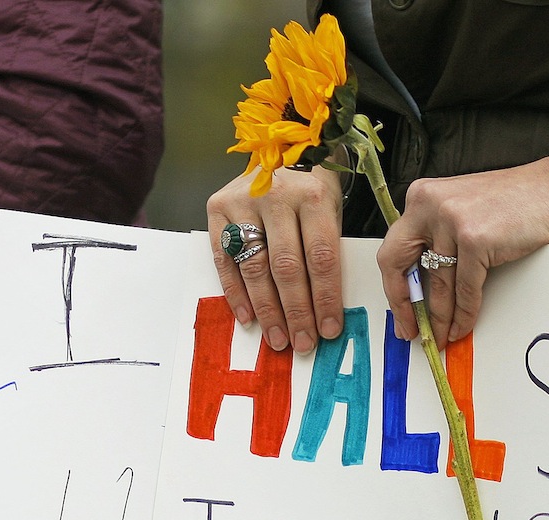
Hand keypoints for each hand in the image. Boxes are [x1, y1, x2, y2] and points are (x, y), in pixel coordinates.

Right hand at [207, 164, 344, 353]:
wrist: (280, 146)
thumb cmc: (311, 189)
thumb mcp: (330, 211)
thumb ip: (326, 252)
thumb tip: (325, 313)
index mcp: (312, 197)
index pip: (320, 258)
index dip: (325, 299)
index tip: (329, 330)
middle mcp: (276, 196)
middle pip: (286, 267)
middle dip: (296, 312)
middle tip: (302, 344)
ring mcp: (242, 200)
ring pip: (255, 267)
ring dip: (267, 310)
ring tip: (278, 339)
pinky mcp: (217, 207)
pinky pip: (225, 259)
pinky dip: (236, 292)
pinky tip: (248, 318)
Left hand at [376, 156, 548, 347]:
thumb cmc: (512, 205)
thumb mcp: (460, 213)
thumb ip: (436, 240)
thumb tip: (421, 289)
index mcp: (421, 197)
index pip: (392, 250)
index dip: (393, 288)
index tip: (400, 313)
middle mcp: (429, 205)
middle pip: (399, 265)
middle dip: (404, 306)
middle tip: (411, 332)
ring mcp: (451, 220)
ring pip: (437, 284)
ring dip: (440, 319)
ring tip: (442, 337)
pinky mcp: (474, 239)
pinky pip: (465, 291)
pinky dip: (464, 315)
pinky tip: (463, 327)